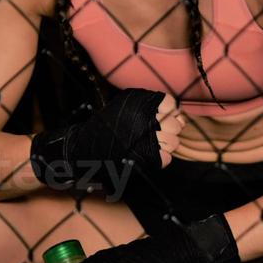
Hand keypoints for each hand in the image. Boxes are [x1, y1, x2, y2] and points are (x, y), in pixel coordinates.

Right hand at [30, 88, 185, 197]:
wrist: (84, 148)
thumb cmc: (104, 128)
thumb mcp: (124, 108)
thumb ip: (149, 108)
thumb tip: (179, 117)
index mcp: (139, 102)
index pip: (170, 104)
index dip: (168, 113)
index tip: (160, 120)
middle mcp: (145, 117)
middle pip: (174, 124)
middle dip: (169, 131)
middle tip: (154, 136)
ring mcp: (146, 138)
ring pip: (173, 142)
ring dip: (165, 146)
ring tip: (150, 146)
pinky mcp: (145, 156)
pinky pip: (166, 158)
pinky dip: (159, 159)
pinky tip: (148, 156)